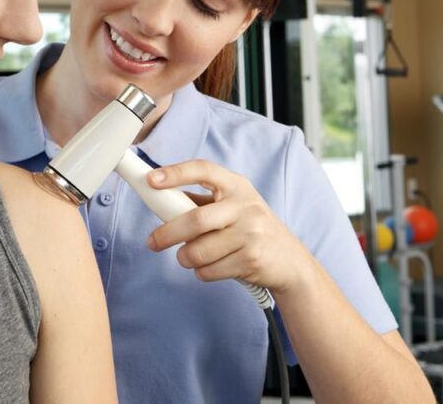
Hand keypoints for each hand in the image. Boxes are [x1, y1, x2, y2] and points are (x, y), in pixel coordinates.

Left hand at [145, 159, 311, 293]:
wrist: (291, 262)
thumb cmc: (253, 230)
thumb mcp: (234, 207)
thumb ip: (202, 202)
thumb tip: (161, 198)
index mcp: (236, 186)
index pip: (204, 170)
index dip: (176, 173)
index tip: (152, 179)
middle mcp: (245, 206)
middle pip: (195, 219)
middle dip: (167, 234)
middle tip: (153, 242)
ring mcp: (251, 233)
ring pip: (199, 251)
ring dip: (185, 258)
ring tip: (189, 257)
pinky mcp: (252, 259)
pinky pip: (209, 270)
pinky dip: (202, 272)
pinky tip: (211, 267)